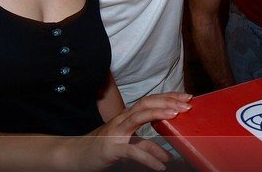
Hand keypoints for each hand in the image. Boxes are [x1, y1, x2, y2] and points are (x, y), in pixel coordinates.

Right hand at [71, 92, 191, 170]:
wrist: (74, 156)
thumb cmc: (101, 148)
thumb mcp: (124, 141)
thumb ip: (141, 141)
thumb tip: (164, 151)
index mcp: (126, 117)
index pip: (150, 100)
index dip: (168, 96)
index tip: (186, 96)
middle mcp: (122, 120)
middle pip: (146, 103)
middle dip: (168, 101)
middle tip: (187, 104)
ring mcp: (116, 132)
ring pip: (138, 117)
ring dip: (158, 114)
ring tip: (176, 117)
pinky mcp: (112, 148)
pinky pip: (133, 151)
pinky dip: (149, 157)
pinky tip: (161, 165)